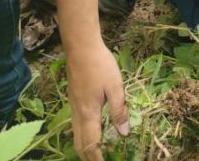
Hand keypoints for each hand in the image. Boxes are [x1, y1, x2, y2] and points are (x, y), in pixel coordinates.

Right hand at [65, 38, 129, 159]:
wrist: (81, 48)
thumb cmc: (100, 65)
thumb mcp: (116, 87)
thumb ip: (119, 111)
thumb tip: (124, 134)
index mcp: (89, 114)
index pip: (91, 144)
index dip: (98, 158)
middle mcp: (78, 114)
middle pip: (80, 144)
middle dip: (89, 157)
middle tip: (102, 160)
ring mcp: (73, 108)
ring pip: (76, 136)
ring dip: (85, 147)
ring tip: (98, 152)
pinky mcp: (73, 101)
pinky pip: (75, 126)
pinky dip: (82, 136)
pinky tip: (92, 132)